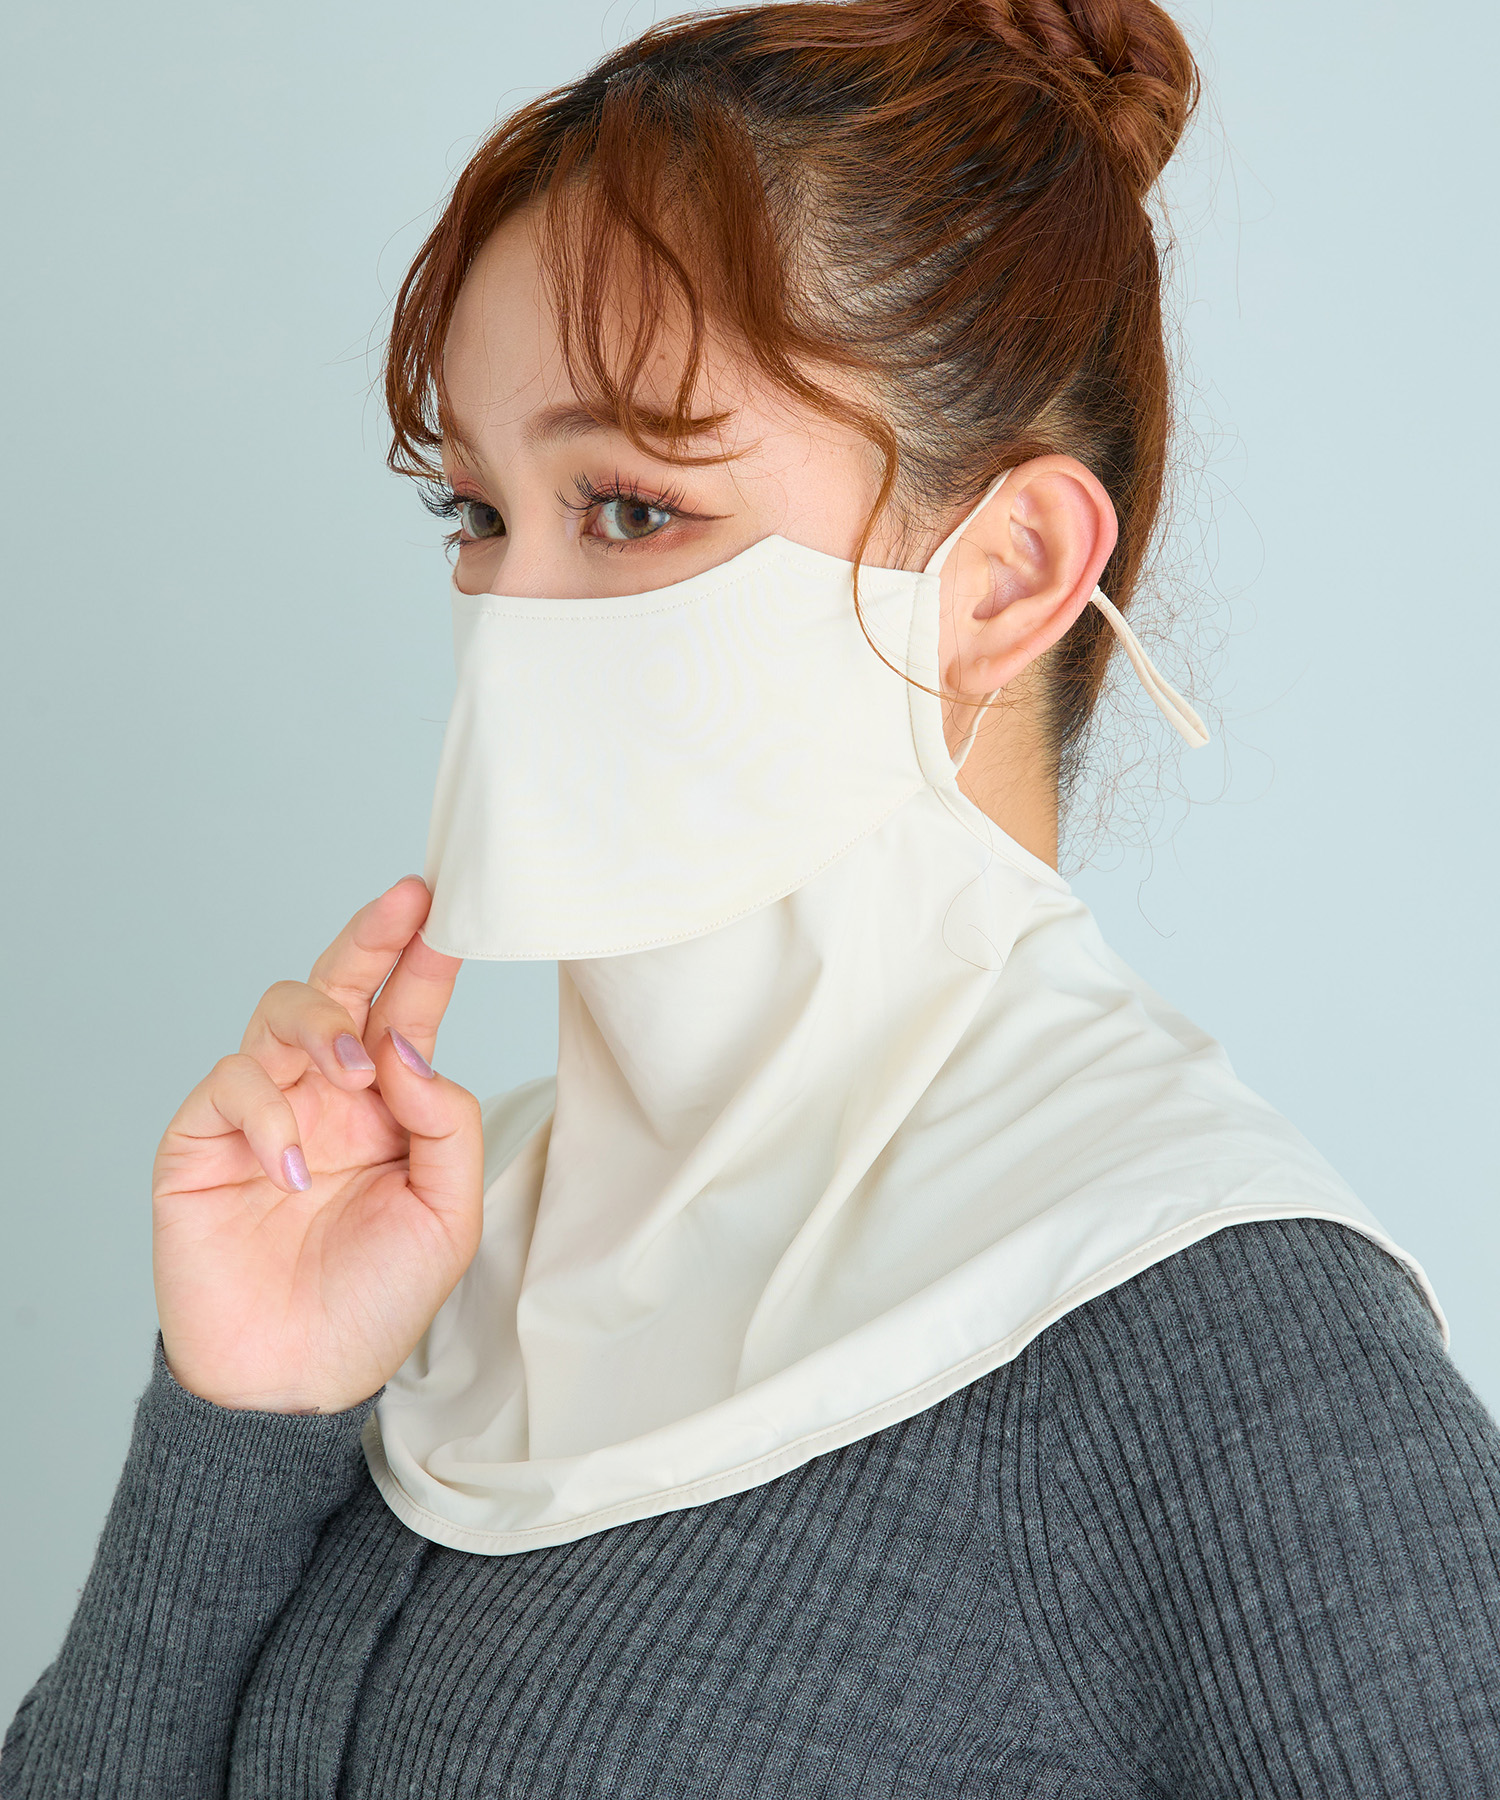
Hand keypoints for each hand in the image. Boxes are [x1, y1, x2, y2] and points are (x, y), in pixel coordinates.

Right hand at [151, 876, 481, 1413]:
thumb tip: (413, 1049)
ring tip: (354, 1077)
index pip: (405, 1013)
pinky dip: (268, 1114)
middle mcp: (325, 1094)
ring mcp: (262, 1111)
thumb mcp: (448, 1216)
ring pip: (281, 1015)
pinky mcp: (203, 1141)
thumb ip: (448, 1125)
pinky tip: (293, 1171)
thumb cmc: (374, 1300)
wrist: (294, 1381)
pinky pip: (233, 1085)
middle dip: (370, 938)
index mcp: (387, 1105)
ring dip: (324, 1028)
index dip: (423, 958)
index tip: (446, 907)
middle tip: (404, 906)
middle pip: (339, 985)